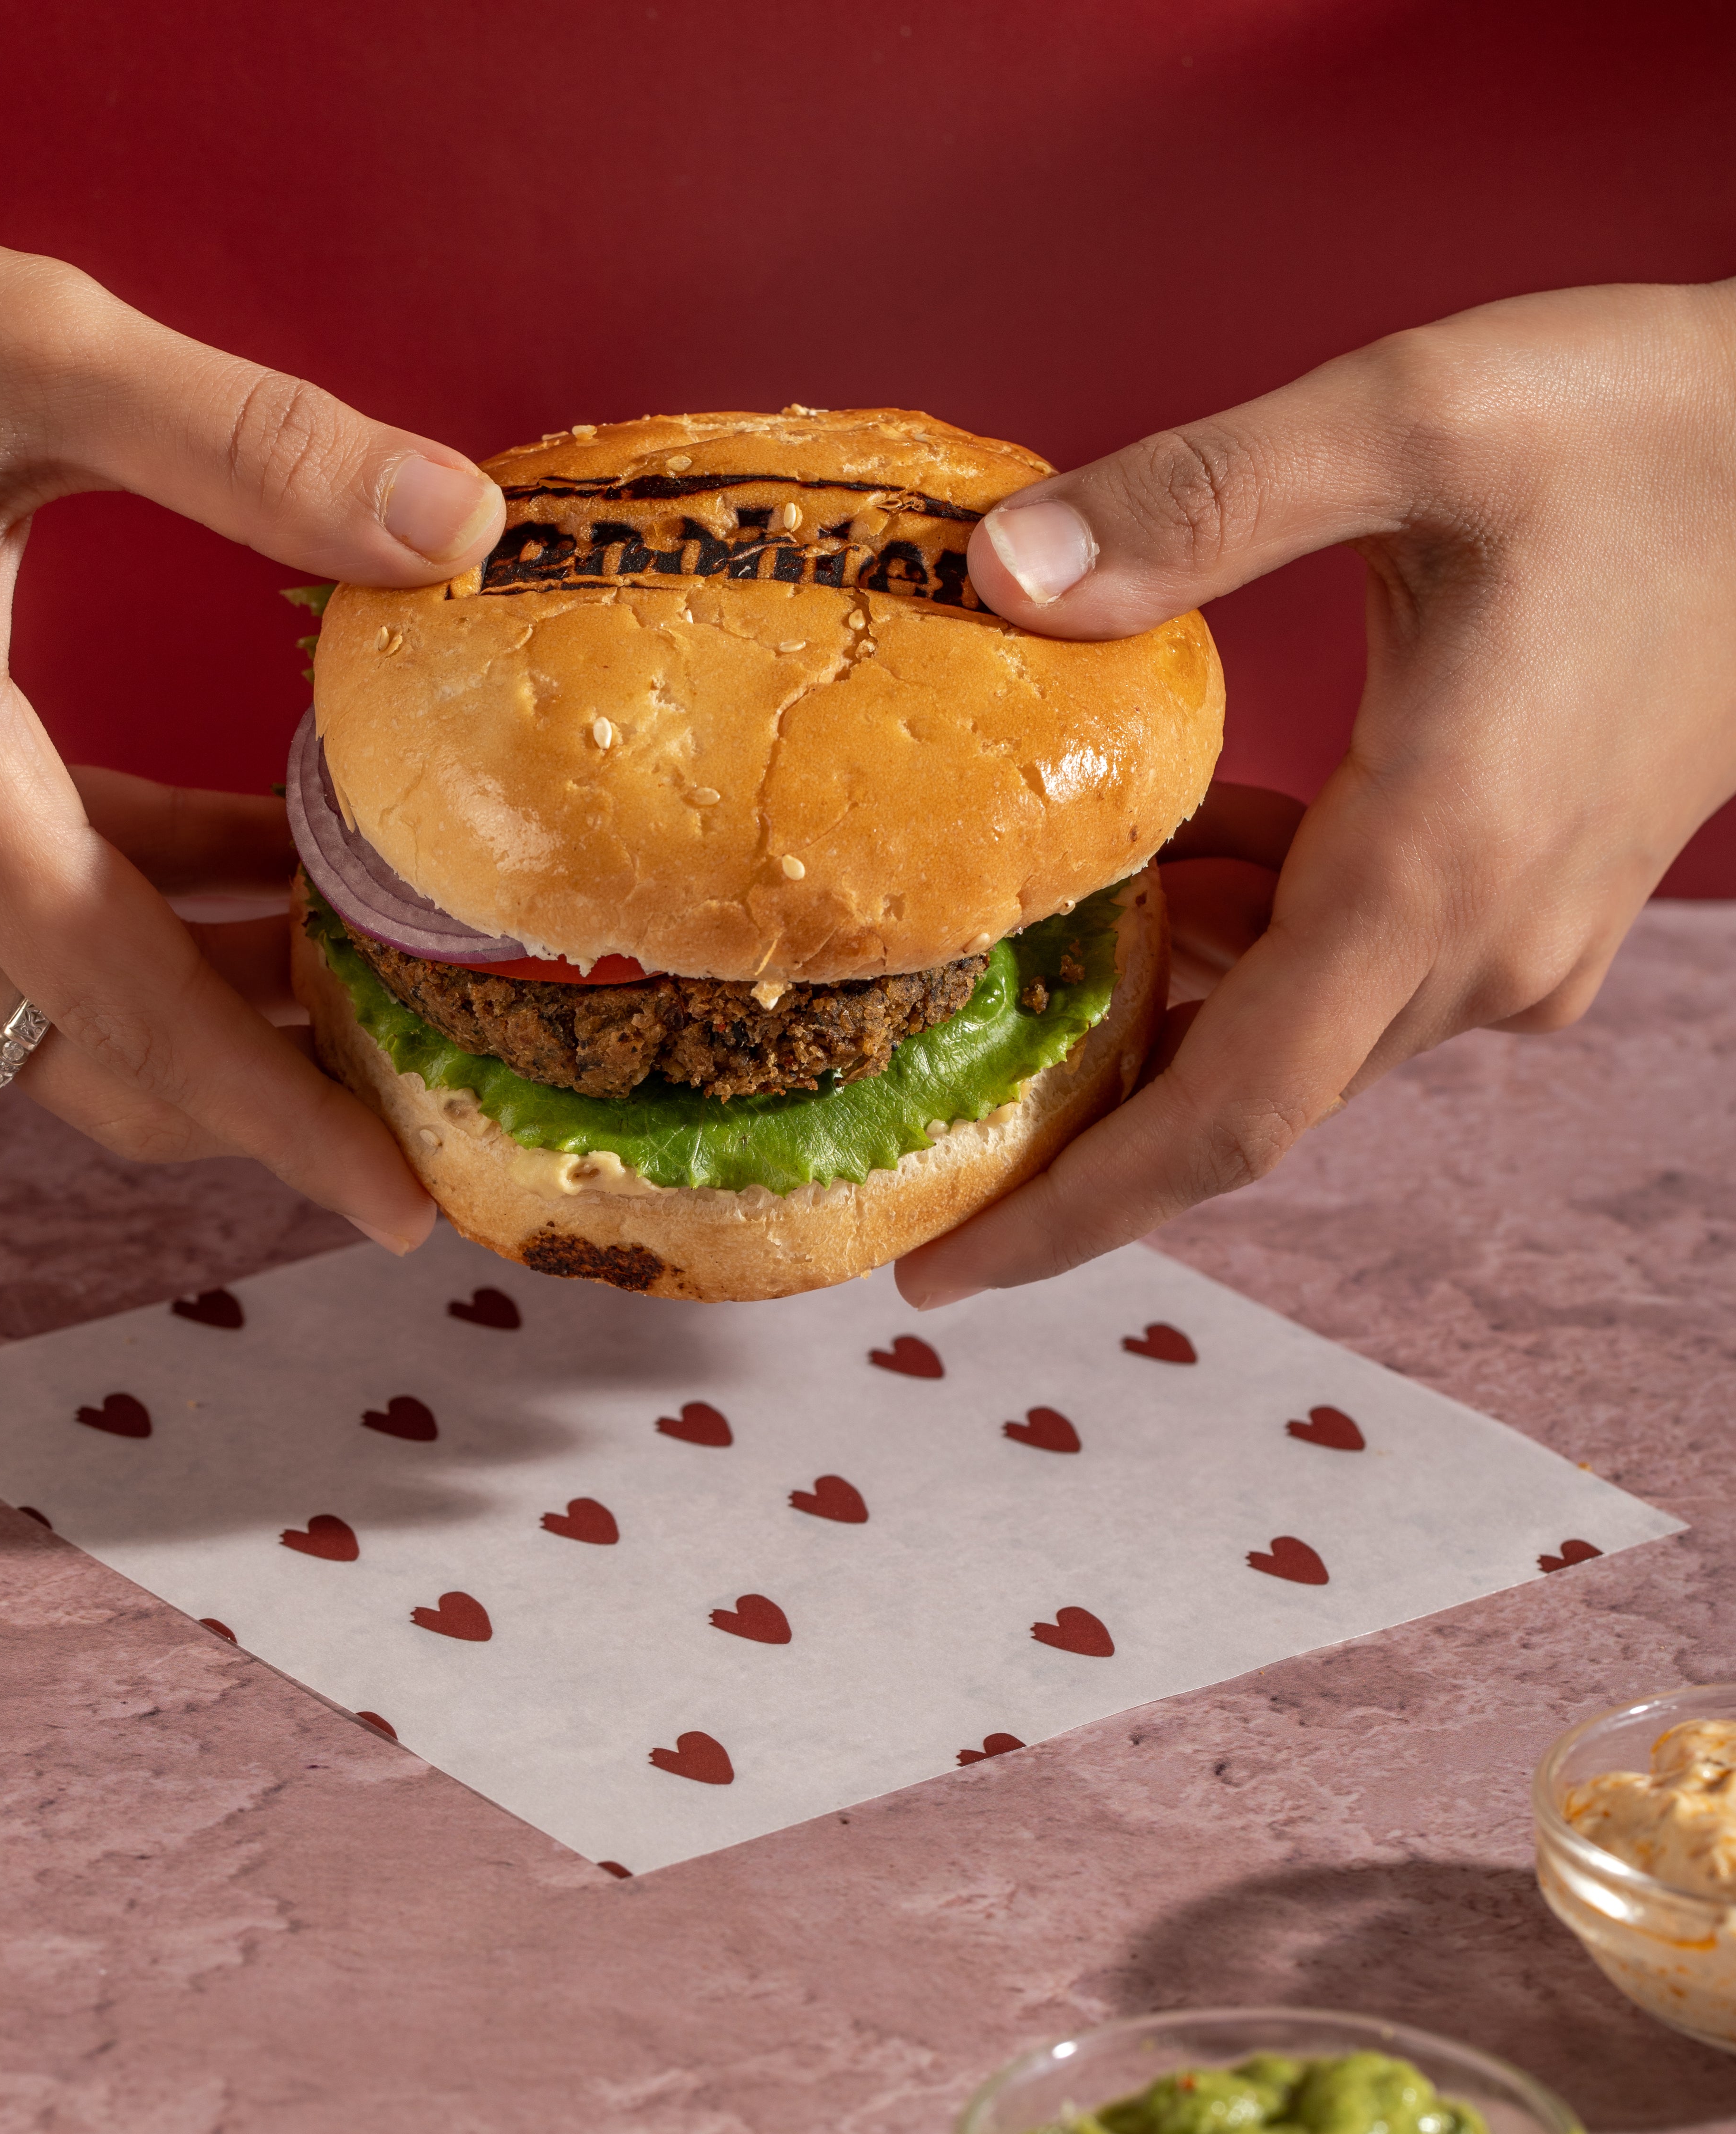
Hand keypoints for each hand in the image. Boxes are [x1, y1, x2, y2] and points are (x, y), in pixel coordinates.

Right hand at [0, 217, 507, 1249]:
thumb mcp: (18, 347)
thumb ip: (242, 445)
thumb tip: (459, 528)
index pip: (127, 1001)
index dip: (272, 1114)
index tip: (394, 1202)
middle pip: (93, 1043)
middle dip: (257, 1089)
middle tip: (419, 1092)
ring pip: (65, 988)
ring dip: (222, 995)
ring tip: (380, 971)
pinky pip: (41, 895)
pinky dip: (165, 899)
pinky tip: (279, 849)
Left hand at [897, 279, 1735, 1305]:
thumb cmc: (1649, 427)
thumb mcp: (1411, 419)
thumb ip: (1200, 504)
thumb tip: (1001, 575)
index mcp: (1432, 870)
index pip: (1222, 1117)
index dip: (1072, 1212)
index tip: (942, 1272)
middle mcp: (1481, 944)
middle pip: (1244, 1098)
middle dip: (1083, 1126)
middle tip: (927, 1116)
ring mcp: (1522, 933)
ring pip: (1298, 1030)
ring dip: (1165, 1003)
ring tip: (1026, 947)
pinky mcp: (1539, 893)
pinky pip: (1360, 967)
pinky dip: (1251, 938)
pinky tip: (1183, 848)